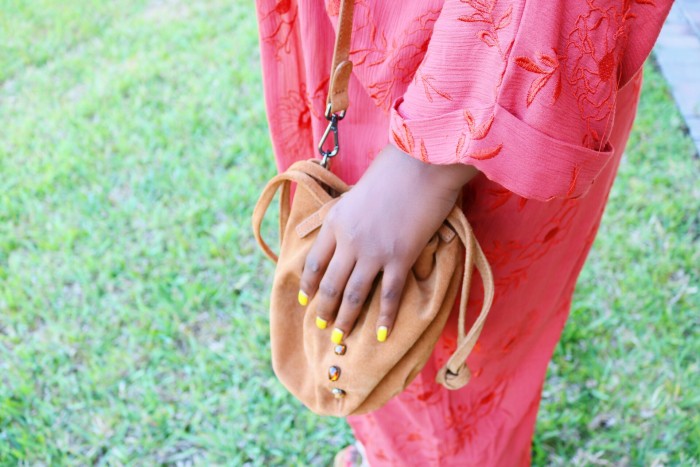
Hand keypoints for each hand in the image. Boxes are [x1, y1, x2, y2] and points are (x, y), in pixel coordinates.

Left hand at [298, 143, 478, 343]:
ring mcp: (374, 252)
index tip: (306, 298)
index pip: (314, 261)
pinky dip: (386, 318)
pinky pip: (390, 295)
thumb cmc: (394, 168)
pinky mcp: (401, 258)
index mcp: (335, 222)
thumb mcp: (358, 190)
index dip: (308, 283)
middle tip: (322, 326)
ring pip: (354, 295)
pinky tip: (382, 335)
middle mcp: (349, 241)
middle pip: (330, 284)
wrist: (422, 162)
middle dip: (324, 309)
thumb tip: (346, 228)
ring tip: (341, 337)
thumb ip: (349, 213)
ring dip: (346, 319)